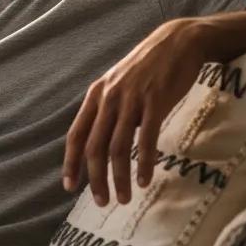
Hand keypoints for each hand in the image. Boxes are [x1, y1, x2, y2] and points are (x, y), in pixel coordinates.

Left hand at [63, 19, 206, 205]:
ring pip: (118, 148)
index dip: (71, 163)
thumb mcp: (118, 86)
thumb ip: (108, 112)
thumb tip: (102, 144)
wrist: (176, 42)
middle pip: (94, 147)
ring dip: (119, 178)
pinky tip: (145, 180)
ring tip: (124, 198)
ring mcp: (131, 100)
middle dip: (95, 179)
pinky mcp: (155, 102)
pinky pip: (146, 139)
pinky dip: (144, 163)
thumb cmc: (146, 69)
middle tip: (102, 202)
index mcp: (95, 97)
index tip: (69, 187)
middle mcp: (108, 99)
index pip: (75, 136)